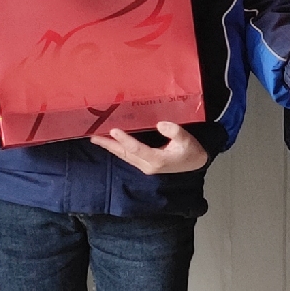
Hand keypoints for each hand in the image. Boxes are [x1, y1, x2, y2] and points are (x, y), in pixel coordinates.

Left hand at [92, 120, 213, 173]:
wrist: (195, 163)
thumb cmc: (191, 150)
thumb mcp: (187, 140)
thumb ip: (175, 132)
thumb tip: (160, 124)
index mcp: (157, 159)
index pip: (137, 149)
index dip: (125, 139)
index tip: (113, 130)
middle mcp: (148, 165)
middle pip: (125, 154)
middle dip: (109, 145)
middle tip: (93, 137)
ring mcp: (145, 166)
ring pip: (124, 156)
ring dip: (110, 147)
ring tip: (96, 139)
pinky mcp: (145, 164)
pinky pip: (128, 156)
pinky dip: (118, 149)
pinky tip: (111, 143)